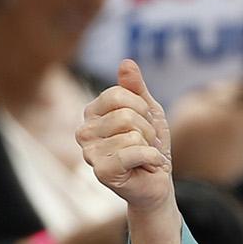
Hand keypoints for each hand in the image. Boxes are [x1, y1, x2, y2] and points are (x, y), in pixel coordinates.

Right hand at [80, 60, 175, 213]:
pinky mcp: (101, 172)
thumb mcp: (148, 110)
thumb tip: (126, 62)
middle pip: (125, 115)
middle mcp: (84, 132)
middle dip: (147, 129)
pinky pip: (134, 152)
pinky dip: (152, 158)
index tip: (145, 123)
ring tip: (145, 156)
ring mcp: (89, 153)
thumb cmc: (150, 145)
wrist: (158, 181)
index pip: (117, 94)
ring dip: (150, 146)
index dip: (142, 108)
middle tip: (146, 144)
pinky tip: (149, 166)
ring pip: (132, 134)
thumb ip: (136, 88)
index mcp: (92, 113)